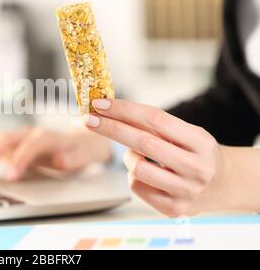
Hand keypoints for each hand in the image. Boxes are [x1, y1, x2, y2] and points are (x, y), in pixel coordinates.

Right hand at [0, 126, 111, 180]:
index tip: (10, 176)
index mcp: (49, 137)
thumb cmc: (77, 151)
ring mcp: (19, 136)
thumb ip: (72, 159)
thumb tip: (60, 161)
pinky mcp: (10, 141)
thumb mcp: (81, 157)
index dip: (20, 158)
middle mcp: (31, 133)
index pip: (32, 144)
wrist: (77, 141)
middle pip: (9, 136)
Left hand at [83, 98, 231, 216]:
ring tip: (137, 152)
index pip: (156, 119)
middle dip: (110, 128)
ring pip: (137, 168)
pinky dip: (134, 175)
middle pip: (143, 142)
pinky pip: (137, 186)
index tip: (100, 104)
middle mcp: (196, 168)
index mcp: (201, 142)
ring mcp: (186, 191)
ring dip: (127, 156)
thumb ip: (156, 126)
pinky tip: (147, 172)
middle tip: (88, 119)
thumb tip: (110, 112)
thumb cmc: (197, 153)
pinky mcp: (173, 209)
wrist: (225, 185)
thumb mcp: (188, 133)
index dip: (124, 110)